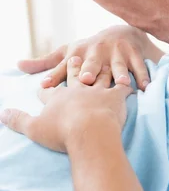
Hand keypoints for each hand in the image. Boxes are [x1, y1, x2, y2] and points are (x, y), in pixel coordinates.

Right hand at [0, 56, 131, 152]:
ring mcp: (99, 90)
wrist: (90, 131)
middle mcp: (79, 88)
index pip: (51, 87)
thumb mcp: (33, 127)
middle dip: (75, 66)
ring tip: (106, 64)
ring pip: (101, 75)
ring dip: (103, 70)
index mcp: (59, 95)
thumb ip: (18, 120)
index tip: (46, 81)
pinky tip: (133, 82)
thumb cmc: (61, 131)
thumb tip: (1, 114)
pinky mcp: (116, 95)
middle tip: (76, 58)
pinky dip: (128, 83)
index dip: (49, 83)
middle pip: (76, 74)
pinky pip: (124, 87)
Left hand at [18, 25, 153, 90]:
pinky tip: (146, 87)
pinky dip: (144, 76)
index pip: (65, 67)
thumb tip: (17, 66)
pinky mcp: (135, 54)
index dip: (56, 76)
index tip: (46, 85)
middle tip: (87, 79)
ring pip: (119, 66)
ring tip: (123, 84)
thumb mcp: (69, 52)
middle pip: (93, 64)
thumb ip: (47, 62)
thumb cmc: (91, 49)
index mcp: (79, 52)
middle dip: (90, 70)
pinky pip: (140, 66)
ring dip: (121, 74)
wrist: (124, 32)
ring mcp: (117, 52)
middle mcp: (97, 51)